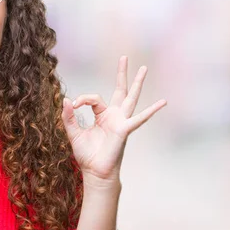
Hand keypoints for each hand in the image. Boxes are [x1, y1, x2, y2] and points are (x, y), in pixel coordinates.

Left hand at [61, 56, 166, 183]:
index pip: (93, 98)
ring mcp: (121, 122)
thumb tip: (66, 99)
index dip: (82, 99)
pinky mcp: (124, 130)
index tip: (73, 105)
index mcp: (102, 116)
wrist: (95, 172)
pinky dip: (151, 111)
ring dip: (137, 83)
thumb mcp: (73, 133)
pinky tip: (162, 102)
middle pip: (120, 90)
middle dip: (122, 74)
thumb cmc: (87, 155)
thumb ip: (69, 117)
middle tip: (124, 57)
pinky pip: (138, 119)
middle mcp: (114, 116)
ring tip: (144, 68)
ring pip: (131, 98)